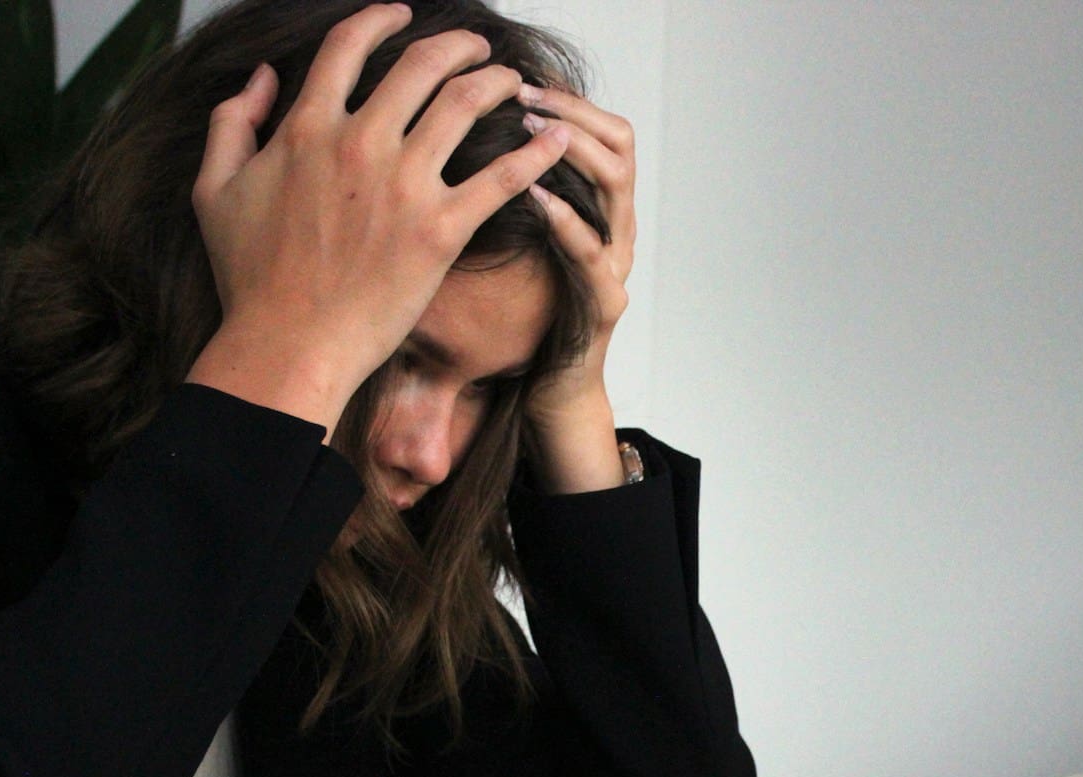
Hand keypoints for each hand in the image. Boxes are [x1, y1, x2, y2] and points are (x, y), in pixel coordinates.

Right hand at [185, 4, 571, 438]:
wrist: (287, 345)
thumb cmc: (250, 278)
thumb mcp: (214, 190)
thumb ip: (232, 122)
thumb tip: (261, 78)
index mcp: (306, 128)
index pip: (350, 46)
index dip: (380, 19)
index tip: (402, 15)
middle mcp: (360, 143)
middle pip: (421, 64)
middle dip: (458, 45)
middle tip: (477, 48)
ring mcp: (404, 185)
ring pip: (466, 104)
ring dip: (497, 82)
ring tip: (514, 82)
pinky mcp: (441, 231)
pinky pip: (502, 177)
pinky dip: (536, 152)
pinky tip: (556, 138)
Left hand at [518, 84, 636, 492]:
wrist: (548, 392)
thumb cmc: (526, 317)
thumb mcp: (516, 242)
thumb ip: (508, 195)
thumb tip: (462, 139)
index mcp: (598, 209)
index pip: (603, 130)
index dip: (569, 99)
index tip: (524, 78)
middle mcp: (617, 229)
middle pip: (619, 144)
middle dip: (571, 111)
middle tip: (524, 94)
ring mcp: (617, 265)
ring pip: (617, 186)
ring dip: (572, 150)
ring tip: (529, 131)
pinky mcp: (605, 304)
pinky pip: (593, 252)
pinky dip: (566, 219)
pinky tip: (535, 196)